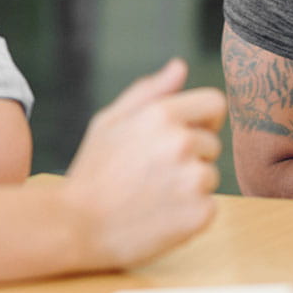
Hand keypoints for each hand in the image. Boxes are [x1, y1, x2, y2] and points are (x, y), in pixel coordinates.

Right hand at [62, 59, 225, 268]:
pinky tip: (160, 215)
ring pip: (210, 176)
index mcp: (162, 114)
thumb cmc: (92, 172)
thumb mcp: (109, 121)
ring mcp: (194, 179)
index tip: (182, 136)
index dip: (201, 120)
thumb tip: (180, 66)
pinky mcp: (200, 213)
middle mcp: (182, 142)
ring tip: (153, 196)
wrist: (77, 226)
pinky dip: (190, 214)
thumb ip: (148, 92)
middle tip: (153, 174)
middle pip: (212, 144)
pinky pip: (209, 207)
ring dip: (190, 186)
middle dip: (191, 156)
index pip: (214, 103)